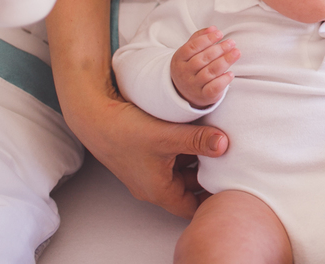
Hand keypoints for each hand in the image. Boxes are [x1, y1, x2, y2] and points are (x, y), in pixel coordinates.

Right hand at [60, 82, 229, 217]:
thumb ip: (198, 140)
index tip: (229, 184)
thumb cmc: (126, 132)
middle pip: (189, 190)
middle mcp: (153, 186)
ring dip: (198, 161)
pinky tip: (198, 135)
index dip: (211, 199)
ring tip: (217, 147)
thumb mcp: (168, 136)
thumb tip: (225, 145)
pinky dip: (185, 151)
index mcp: (159, 191)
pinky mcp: (146, 157)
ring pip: (181, 172)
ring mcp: (149, 172)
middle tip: (229, 163)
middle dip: (208, 177)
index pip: (191, 207)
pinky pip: (172, 160)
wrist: (95, 117)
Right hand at [171, 27, 238, 107]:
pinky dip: (222, 81)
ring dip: (224, 62)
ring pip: (209, 73)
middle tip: (232, 43)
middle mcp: (184, 73)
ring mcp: (193, 85)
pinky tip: (231, 73)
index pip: (192, 47)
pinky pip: (213, 88)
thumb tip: (213, 28)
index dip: (206, 39)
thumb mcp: (189, 51)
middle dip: (218, 50)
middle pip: (202, 59)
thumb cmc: (190, 66)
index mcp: (179, 59)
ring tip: (236, 52)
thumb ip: (199, 38)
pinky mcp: (203, 95)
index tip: (220, 33)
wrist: (184, 92)